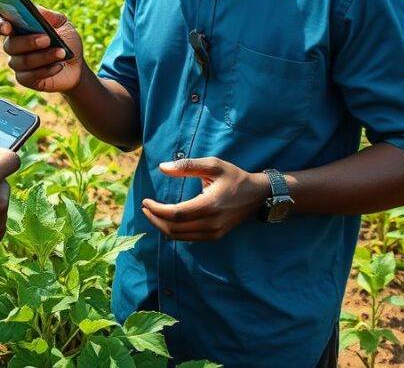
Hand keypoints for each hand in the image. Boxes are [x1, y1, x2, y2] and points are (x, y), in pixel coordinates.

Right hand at [0, 7, 84, 92]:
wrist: (77, 66)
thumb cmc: (66, 41)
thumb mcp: (63, 24)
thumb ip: (49, 16)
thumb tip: (35, 9)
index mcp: (18, 28)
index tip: (7, 26)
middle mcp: (14, 46)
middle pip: (10, 45)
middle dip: (28, 42)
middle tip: (47, 39)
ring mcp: (18, 64)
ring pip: (22, 61)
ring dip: (44, 56)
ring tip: (61, 52)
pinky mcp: (25, 79)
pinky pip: (30, 76)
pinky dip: (46, 70)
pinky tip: (59, 66)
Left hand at [141, 157, 271, 240]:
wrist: (257, 195)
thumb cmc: (234, 177)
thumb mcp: (213, 165)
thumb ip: (187, 165)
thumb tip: (163, 167)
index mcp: (210, 205)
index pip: (175, 214)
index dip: (156, 210)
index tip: (145, 201)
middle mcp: (212, 223)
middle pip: (174, 229)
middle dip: (155, 219)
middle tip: (145, 208)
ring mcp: (214, 233)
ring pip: (179, 237)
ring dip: (162, 227)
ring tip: (152, 213)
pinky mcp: (215, 236)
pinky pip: (188, 238)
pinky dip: (174, 231)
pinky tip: (167, 221)